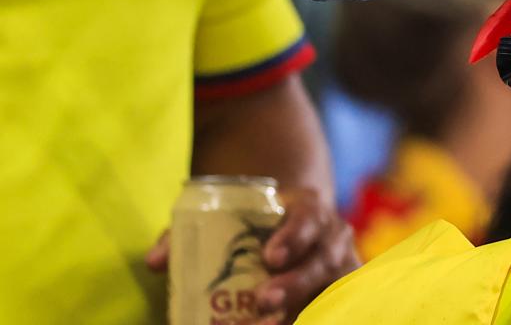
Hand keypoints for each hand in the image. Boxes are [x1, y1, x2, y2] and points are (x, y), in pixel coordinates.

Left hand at [142, 188, 356, 319]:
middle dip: (295, 283)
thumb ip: (187, 234)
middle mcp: (332, 237)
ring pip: (332, 289)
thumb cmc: (254, 224)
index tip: (269, 257)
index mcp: (307, 209)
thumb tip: (155, 262)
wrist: (291, 227)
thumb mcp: (224, 218)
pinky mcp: (341, 292)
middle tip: (263, 301)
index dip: (293, 237)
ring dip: (301, 309)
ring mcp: (341, 267)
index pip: (308, 217)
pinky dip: (313, 317)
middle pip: (322, 259)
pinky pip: (333, 309)